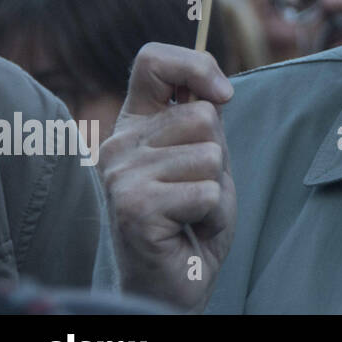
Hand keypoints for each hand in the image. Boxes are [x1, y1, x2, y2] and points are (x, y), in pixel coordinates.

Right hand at [98, 43, 236, 310]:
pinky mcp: (134, 207)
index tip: (224, 95)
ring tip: (193, 210)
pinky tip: (189, 229)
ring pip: (210, 155)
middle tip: (198, 187)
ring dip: (216, 188)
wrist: (175, 279)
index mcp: (133, 123)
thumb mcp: (203, 155)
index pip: (153, 61)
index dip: (197, 65)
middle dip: (219, 155)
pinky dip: (213, 214)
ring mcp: (121, 176)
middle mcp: (118, 145)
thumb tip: (218, 90)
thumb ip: (204, 119)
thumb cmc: (192, 215)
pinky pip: (207, 192)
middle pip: (202, 115)